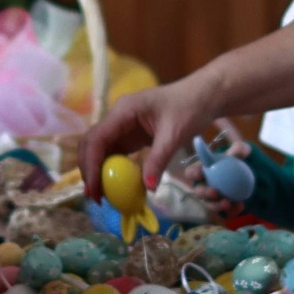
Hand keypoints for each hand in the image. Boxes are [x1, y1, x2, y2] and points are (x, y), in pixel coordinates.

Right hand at [79, 74, 219, 193]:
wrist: (204, 96)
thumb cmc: (190, 108)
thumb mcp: (175, 135)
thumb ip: (158, 160)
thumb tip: (148, 189)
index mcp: (123, 110)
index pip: (97, 138)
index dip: (91, 165)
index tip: (94, 189)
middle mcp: (118, 117)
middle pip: (92, 144)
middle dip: (89, 170)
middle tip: (95, 197)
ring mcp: (123, 126)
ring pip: (100, 150)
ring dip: (97, 171)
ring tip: (102, 196)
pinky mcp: (131, 135)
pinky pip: (115, 153)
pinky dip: (112, 170)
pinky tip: (115, 186)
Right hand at [180, 137, 251, 216]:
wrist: (250, 174)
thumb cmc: (238, 158)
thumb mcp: (241, 149)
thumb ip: (239, 148)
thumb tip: (239, 151)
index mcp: (202, 170)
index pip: (191, 172)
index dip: (192, 174)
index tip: (200, 174)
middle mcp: (204, 185)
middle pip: (198, 192)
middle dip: (204, 193)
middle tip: (215, 192)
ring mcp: (212, 198)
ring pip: (210, 205)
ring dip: (216, 205)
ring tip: (228, 203)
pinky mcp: (223, 208)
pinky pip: (225, 212)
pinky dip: (232, 210)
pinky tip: (241, 205)